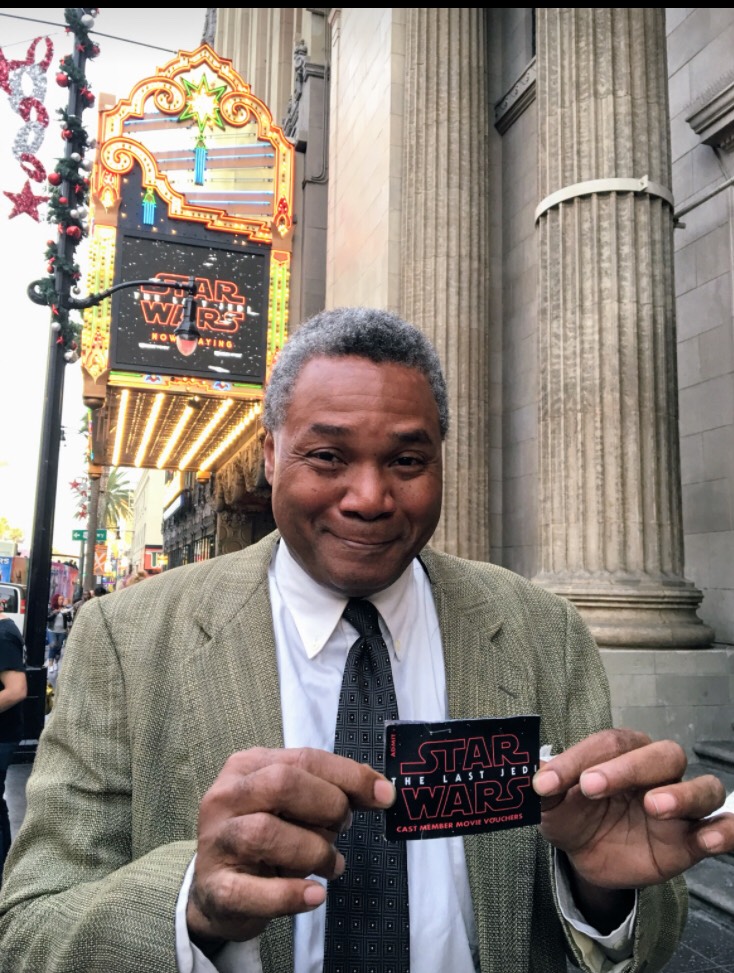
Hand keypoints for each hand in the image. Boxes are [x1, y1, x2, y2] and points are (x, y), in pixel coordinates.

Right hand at [187, 746, 394, 947]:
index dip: (349, 775)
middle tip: (343, 827)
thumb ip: (328, 791)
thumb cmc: (265, 839)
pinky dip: (291, 894)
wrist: (217, 892)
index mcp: (248, 766)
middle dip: (327, 805)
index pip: (304, 758)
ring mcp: (216, 841)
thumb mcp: (292, 806)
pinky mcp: (216, 888)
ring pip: (267, 832)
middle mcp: (226, 797)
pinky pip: (254, 890)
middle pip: (282, 783)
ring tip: (332, 865)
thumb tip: (380, 790)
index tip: (384, 795)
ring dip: (314, 851)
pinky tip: (314, 895)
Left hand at [533, 728, 733, 890]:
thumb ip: (545, 792)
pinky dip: (724, 830)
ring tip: (655, 807)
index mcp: (621, 753)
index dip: (578, 759)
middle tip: (591, 787)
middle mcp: (656, 772)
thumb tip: (532, 779)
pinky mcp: (691, 841)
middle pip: (659, 755)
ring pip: (701, 787)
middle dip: (627, 768)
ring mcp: (678, 806)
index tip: (546, 782)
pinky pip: (722, 828)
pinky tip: (708, 838)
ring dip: (682, 794)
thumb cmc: (574, 816)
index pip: (609, 744)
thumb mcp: (552, 807)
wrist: (587, 857)